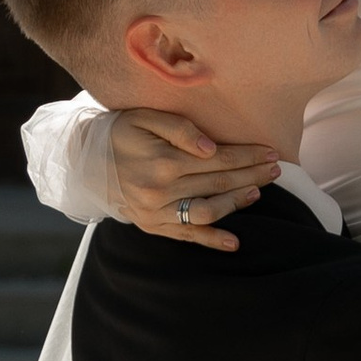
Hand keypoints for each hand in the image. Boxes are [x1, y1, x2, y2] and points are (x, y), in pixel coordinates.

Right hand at [111, 108, 278, 251]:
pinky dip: (211, 240)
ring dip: (236, 202)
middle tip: (275, 169)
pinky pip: (186, 235)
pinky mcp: (152, 226)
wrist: (85, 160)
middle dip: (251, 175)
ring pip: (207, 211)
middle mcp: (160, 190)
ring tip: (257, 192)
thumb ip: (180, 129)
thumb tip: (212, 148)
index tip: (270, 152)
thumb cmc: (121, 132)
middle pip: (218, 182)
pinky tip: (234, 242)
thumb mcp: (145, 118)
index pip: (218, 159)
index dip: (248, 156)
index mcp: (163, 161)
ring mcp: (156, 212)